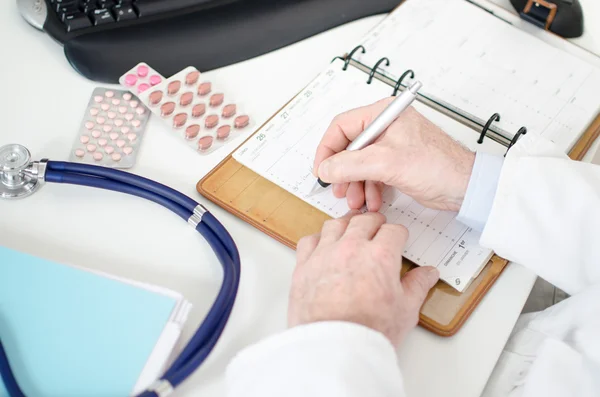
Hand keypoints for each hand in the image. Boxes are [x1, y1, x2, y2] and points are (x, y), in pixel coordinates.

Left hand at [288, 211, 439, 346]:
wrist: (335, 350)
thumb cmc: (368, 332)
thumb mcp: (405, 311)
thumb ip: (417, 286)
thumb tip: (428, 274)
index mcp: (380, 256)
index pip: (393, 230)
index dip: (398, 234)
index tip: (398, 239)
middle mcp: (351, 249)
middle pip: (363, 221)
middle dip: (374, 223)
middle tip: (377, 229)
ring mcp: (325, 255)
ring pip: (335, 225)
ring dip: (345, 226)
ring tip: (350, 232)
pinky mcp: (304, 266)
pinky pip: (309, 241)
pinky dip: (318, 240)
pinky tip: (323, 246)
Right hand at [313, 99, 475, 211]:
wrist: (465, 187)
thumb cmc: (438, 166)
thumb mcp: (386, 163)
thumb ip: (350, 164)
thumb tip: (325, 168)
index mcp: (383, 114)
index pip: (341, 126)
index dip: (327, 149)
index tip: (322, 170)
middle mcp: (386, 126)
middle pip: (348, 147)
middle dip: (342, 172)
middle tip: (339, 190)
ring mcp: (392, 145)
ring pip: (359, 164)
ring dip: (355, 184)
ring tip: (356, 201)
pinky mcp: (397, 162)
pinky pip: (372, 173)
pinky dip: (369, 188)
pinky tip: (372, 202)